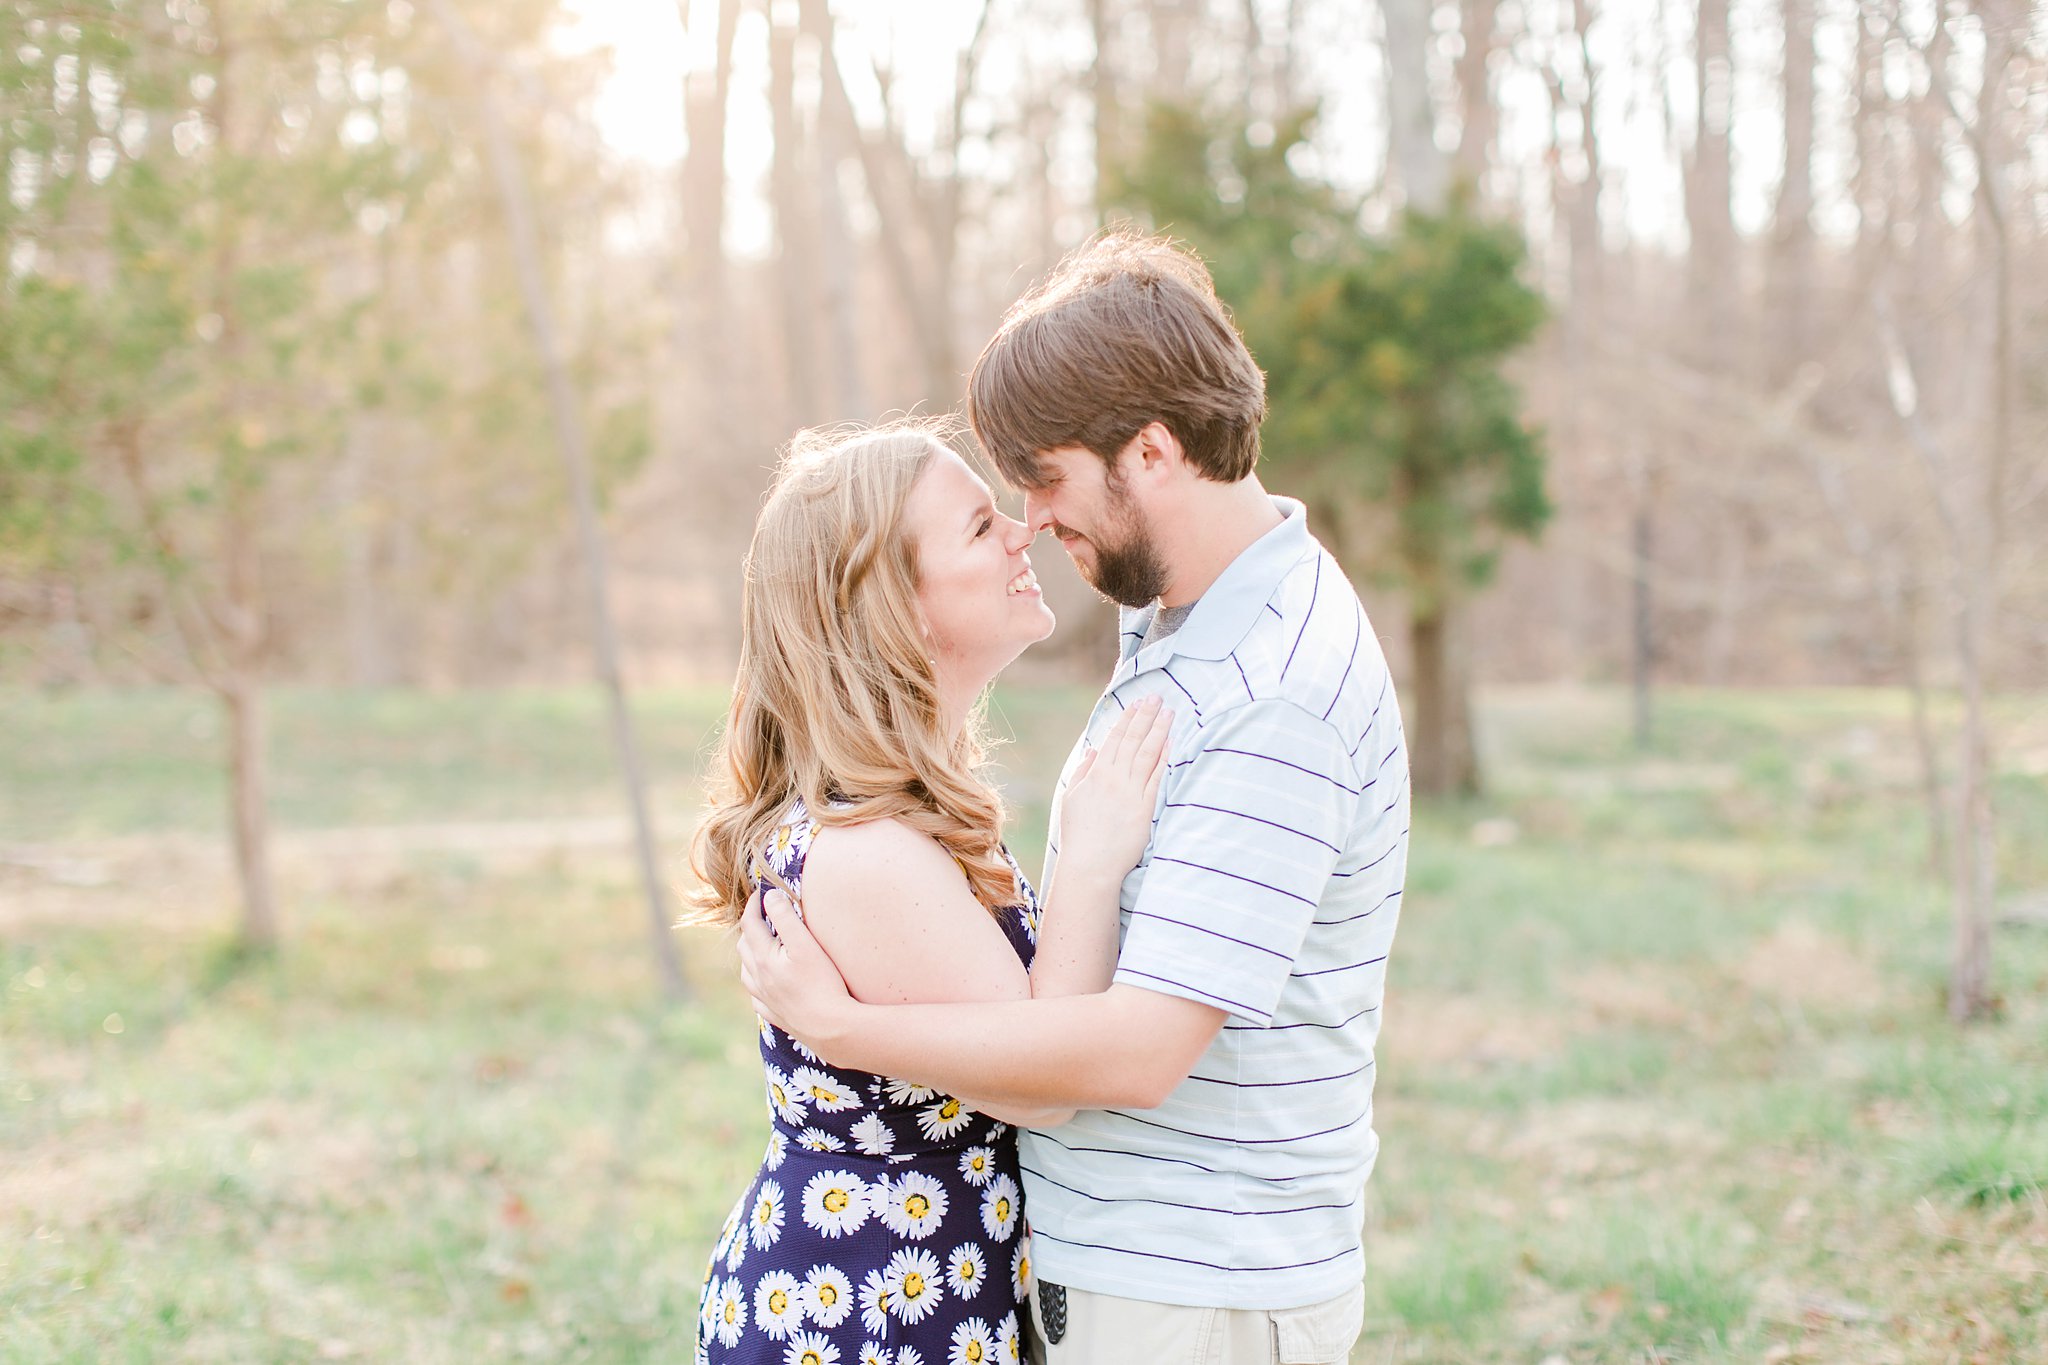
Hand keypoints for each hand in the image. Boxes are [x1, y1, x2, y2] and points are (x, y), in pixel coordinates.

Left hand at [737, 885, 856, 1052]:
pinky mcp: (776, 1015)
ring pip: (746, 973)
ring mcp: (765, 999)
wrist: (831, 1028)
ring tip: (762, 946)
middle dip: (751, 927)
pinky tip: (766, 985)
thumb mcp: (805, 944)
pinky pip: (757, 998)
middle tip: (765, 915)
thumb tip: (770, 896)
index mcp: (763, 958)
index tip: (763, 893)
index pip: (750, 924)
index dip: (754, 905)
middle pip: (744, 946)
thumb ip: (785, 918)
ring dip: (750, 955)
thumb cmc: (822, 983)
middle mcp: (758, 979)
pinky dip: (757, 984)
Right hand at [1056, 694, 1172, 883]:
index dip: (1127, 719)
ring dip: (1158, 730)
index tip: (1137, 703)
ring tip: (1168, 712)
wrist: (1091, 864)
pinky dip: (1164, 757)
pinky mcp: (1145, 808)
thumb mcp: (1072, 798)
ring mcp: (1131, 792)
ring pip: (1147, 753)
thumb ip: (1083, 772)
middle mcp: (1115, 779)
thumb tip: (1094, 750)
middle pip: (1133, 740)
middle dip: (1145, 716)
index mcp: (1097, 775)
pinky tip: (1171, 742)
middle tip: (1157, 697)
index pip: (1115, 739)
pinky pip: (1156, 777)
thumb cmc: (1079, 834)